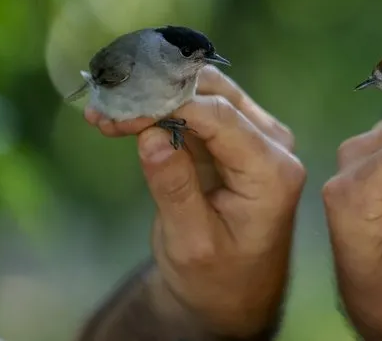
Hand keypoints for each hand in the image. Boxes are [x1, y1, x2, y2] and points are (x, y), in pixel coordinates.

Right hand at [84, 66, 304, 337]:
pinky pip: (200, 108)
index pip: (220, 117)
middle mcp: (274, 145)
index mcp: (274, 172)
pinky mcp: (238, 136)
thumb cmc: (218, 275)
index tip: (121, 112)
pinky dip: (162, 110)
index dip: (167, 105)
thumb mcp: (192, 242)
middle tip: (106, 110)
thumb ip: (175, 188)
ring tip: (107, 115)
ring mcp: (259, 136)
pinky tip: (121, 120)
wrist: (234, 289)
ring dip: (157, 98)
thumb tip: (152, 134)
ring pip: (206, 92)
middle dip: (159, 95)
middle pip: (215, 94)